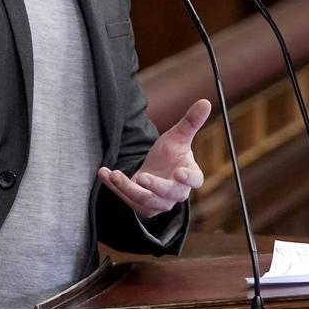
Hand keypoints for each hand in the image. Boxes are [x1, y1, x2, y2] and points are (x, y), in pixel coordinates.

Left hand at [98, 99, 209, 217]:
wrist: (154, 170)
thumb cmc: (171, 154)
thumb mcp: (178, 136)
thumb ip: (191, 122)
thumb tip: (205, 102)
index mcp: (189, 175)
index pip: (194, 180)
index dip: (188, 178)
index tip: (179, 173)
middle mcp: (176, 193)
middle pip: (169, 194)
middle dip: (155, 186)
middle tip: (142, 177)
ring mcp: (159, 203)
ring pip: (145, 199)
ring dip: (128, 188)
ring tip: (114, 174)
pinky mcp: (142, 207)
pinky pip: (127, 199)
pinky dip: (114, 187)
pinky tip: (104, 173)